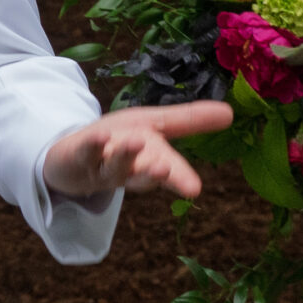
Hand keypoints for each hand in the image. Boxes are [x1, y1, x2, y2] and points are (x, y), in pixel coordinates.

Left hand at [41, 100, 233, 199]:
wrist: (70, 156)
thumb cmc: (117, 140)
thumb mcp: (152, 125)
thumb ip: (188, 122)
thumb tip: (232, 112)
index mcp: (149, 161)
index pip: (169, 171)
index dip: (179, 179)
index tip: (194, 189)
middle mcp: (127, 168)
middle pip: (141, 173)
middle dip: (152, 173)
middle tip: (164, 170)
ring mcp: (100, 166)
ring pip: (113, 166)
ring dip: (124, 156)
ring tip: (136, 143)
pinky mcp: (76, 157)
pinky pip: (84, 152)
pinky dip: (92, 146)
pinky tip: (99, 138)